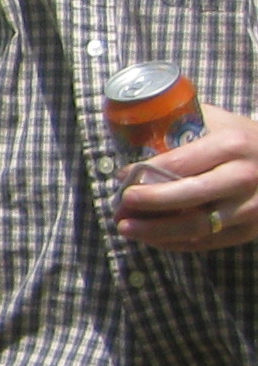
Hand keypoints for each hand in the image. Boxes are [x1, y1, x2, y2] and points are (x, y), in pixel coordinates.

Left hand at [114, 106, 257, 252]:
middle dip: (148, 201)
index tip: (122, 175)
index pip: (179, 162)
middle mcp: (243, 177)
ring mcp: (249, 207)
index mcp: (232, 146)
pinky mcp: (249, 231)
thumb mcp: (220, 123)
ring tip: (125, 226)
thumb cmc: (244, 140)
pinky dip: (172, 242)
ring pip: (194, 226)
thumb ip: (185, 123)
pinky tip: (150, 237)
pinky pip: (205, 242)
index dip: (145, 171)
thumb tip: (135, 127)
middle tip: (121, 202)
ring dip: (154, 230)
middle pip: (187, 196)